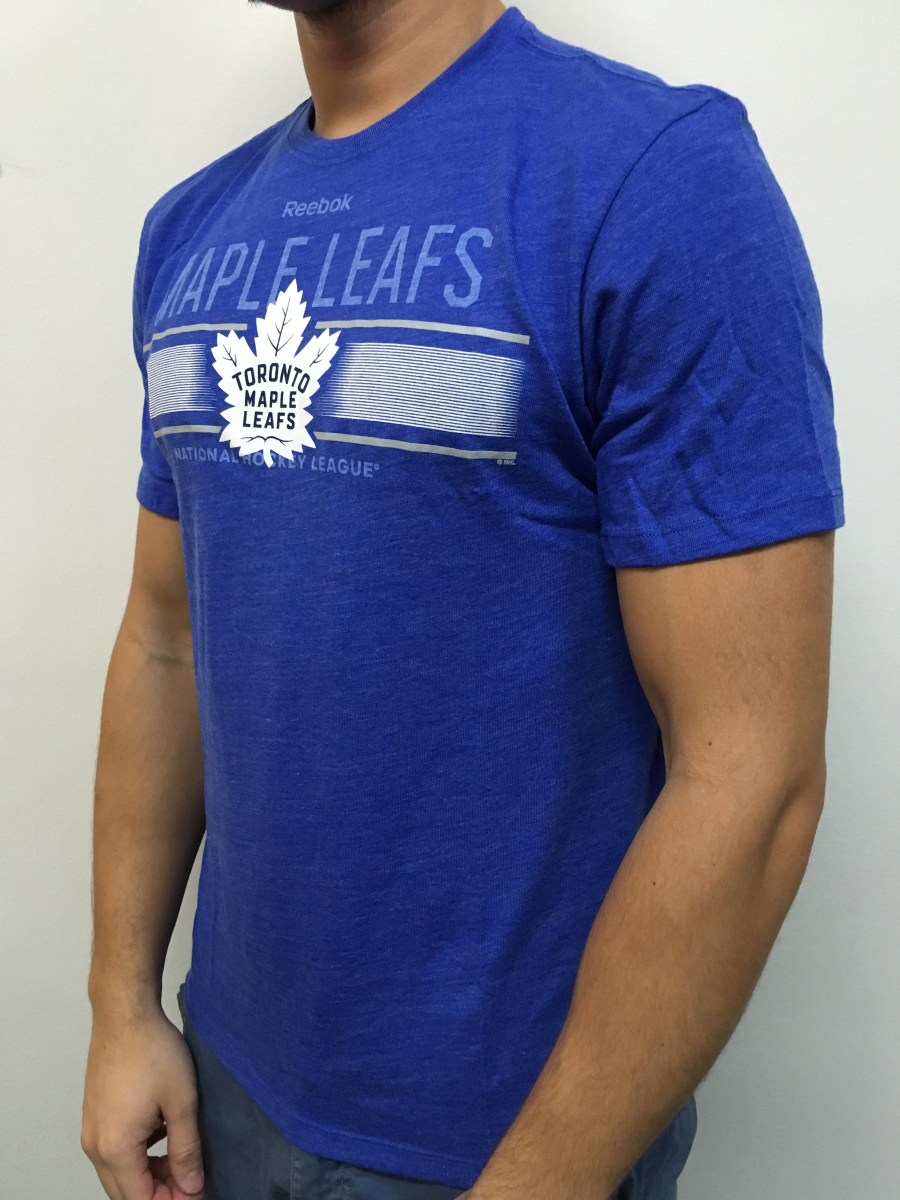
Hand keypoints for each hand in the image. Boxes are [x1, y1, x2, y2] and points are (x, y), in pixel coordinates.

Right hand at [82, 1005, 204, 1199]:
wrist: (125, 1013)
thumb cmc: (153, 1051)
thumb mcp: (182, 1102)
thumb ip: (186, 1150)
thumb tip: (192, 1187)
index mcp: (115, 1148)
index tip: (197, 1192)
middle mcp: (95, 1146)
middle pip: (125, 1192)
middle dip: (159, 1193)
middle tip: (191, 1182)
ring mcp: (91, 1129)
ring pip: (118, 1173)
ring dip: (148, 1175)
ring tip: (181, 1158)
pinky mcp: (94, 1114)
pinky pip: (113, 1151)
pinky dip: (137, 1155)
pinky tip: (163, 1134)